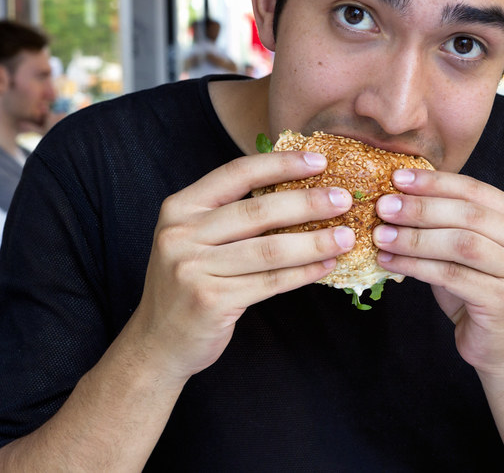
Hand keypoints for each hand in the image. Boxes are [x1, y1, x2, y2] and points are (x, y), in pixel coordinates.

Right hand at [128, 150, 355, 385]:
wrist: (158, 342)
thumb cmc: (189, 283)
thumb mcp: (196, 239)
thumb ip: (233, 215)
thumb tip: (300, 188)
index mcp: (180, 207)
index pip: (237, 173)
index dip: (280, 164)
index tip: (319, 161)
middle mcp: (181, 234)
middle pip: (258, 211)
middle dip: (308, 203)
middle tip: (345, 200)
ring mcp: (192, 268)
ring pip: (270, 250)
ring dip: (315, 242)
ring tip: (346, 237)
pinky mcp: (210, 300)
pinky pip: (270, 281)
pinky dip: (303, 273)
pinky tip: (325, 266)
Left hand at [372, 169, 503, 375]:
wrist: (503, 348)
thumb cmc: (478, 291)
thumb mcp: (465, 250)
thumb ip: (446, 222)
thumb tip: (397, 194)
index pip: (475, 190)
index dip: (434, 182)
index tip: (397, 177)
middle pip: (468, 215)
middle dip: (420, 208)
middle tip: (383, 206)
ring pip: (460, 244)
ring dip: (414, 238)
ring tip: (381, 235)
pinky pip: (451, 275)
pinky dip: (414, 266)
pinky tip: (389, 263)